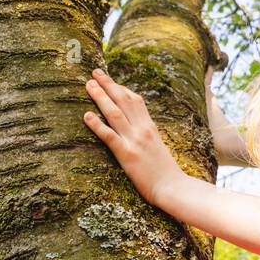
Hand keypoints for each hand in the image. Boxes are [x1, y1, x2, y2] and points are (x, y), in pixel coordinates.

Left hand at [83, 68, 184, 206]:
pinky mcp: (127, 155)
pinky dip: (97, 124)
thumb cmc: (166, 172)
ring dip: (100, 97)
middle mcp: (142, 130)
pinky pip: (109, 136)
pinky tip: (86, 115)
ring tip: (88, 85)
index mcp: (150, 127)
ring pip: (114, 113)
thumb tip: (139, 130)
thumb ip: (148, 137)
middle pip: (123, 101)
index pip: (135, 101)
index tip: (109, 80)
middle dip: (108, 85)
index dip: (121, 88)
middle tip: (94, 72)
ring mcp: (134, 141)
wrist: (173, 187)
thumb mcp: (158, 148)